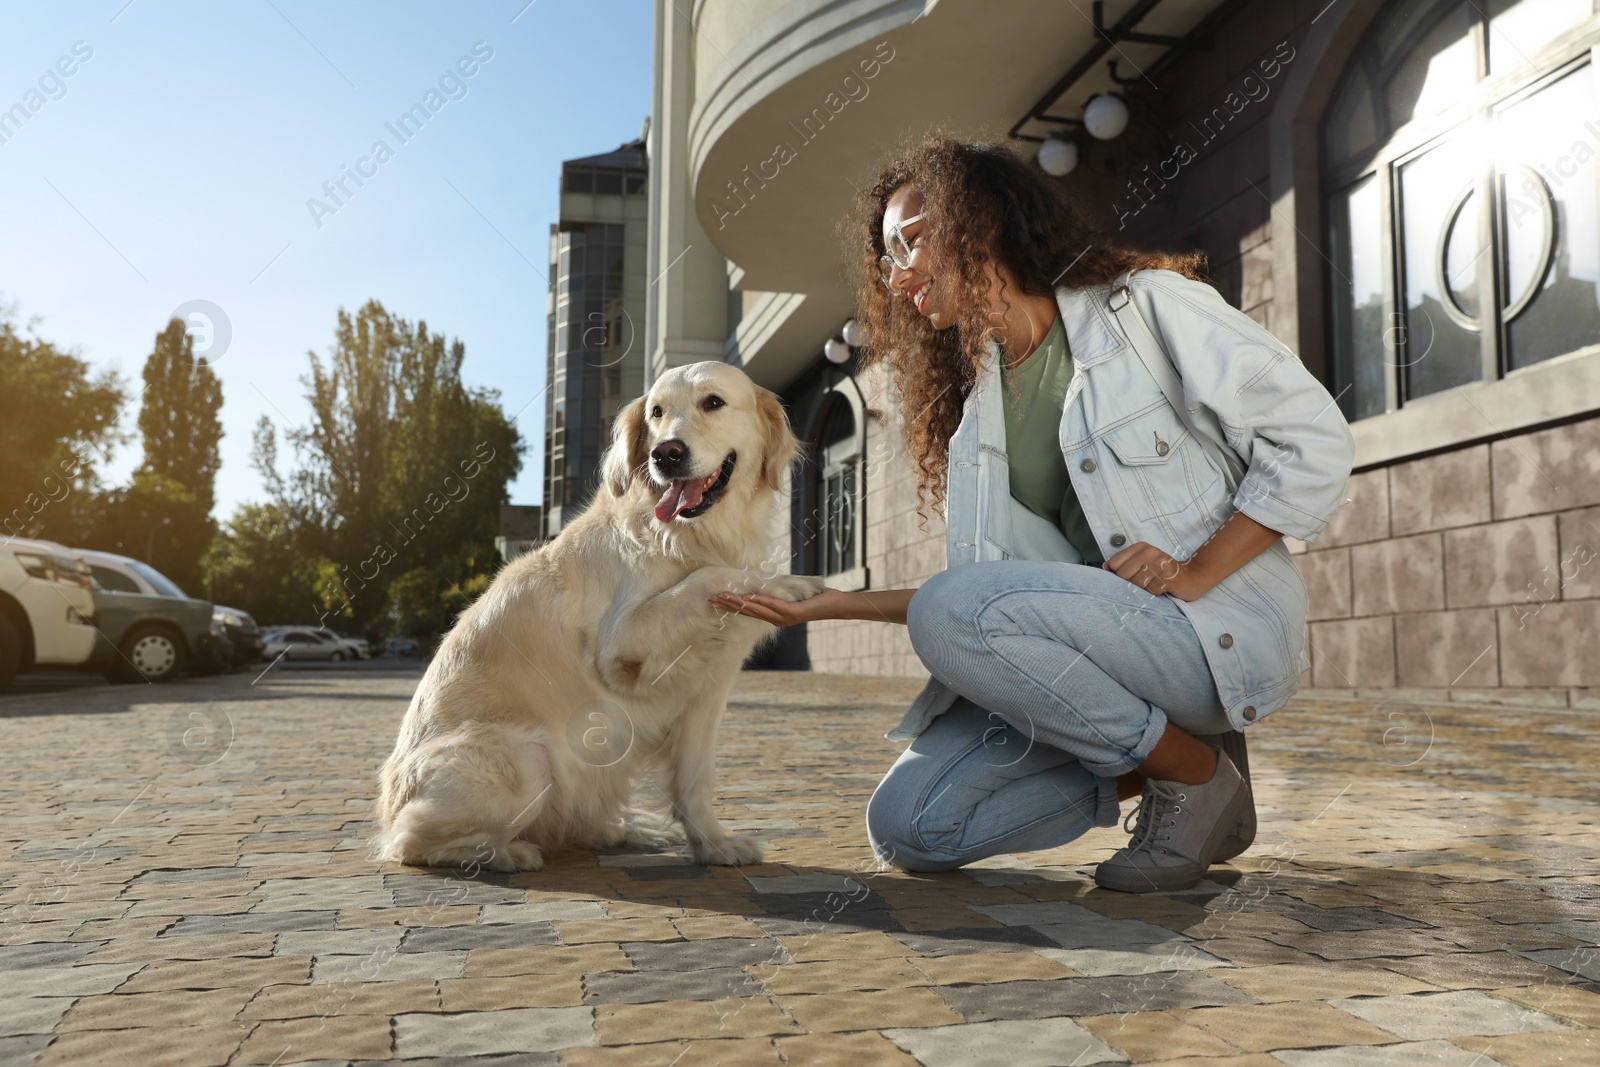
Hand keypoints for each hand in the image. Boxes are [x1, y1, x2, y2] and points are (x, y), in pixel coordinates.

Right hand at [709, 586, 847, 625]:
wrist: (834, 605)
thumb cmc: (816, 599)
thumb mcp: (794, 596)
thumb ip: (780, 594)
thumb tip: (769, 586)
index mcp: (775, 616)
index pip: (749, 611)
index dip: (732, 605)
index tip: (717, 599)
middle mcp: (777, 620)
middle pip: (748, 611)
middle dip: (729, 605)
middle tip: (712, 599)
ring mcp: (784, 617)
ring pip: (756, 609)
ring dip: (739, 603)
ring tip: (723, 597)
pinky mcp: (792, 612)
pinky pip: (772, 606)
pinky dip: (759, 601)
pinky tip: (747, 598)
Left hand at [1102, 541, 1210, 601]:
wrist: (1193, 577)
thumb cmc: (1163, 573)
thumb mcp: (1143, 563)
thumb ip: (1124, 564)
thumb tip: (1105, 567)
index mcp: (1140, 547)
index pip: (1115, 564)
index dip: (1117, 576)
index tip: (1128, 578)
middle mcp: (1150, 552)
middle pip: (1123, 575)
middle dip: (1130, 585)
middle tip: (1143, 584)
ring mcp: (1160, 564)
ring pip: (1136, 584)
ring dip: (1143, 590)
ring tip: (1153, 585)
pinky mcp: (1169, 577)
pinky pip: (1150, 591)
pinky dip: (1154, 594)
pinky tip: (1162, 589)